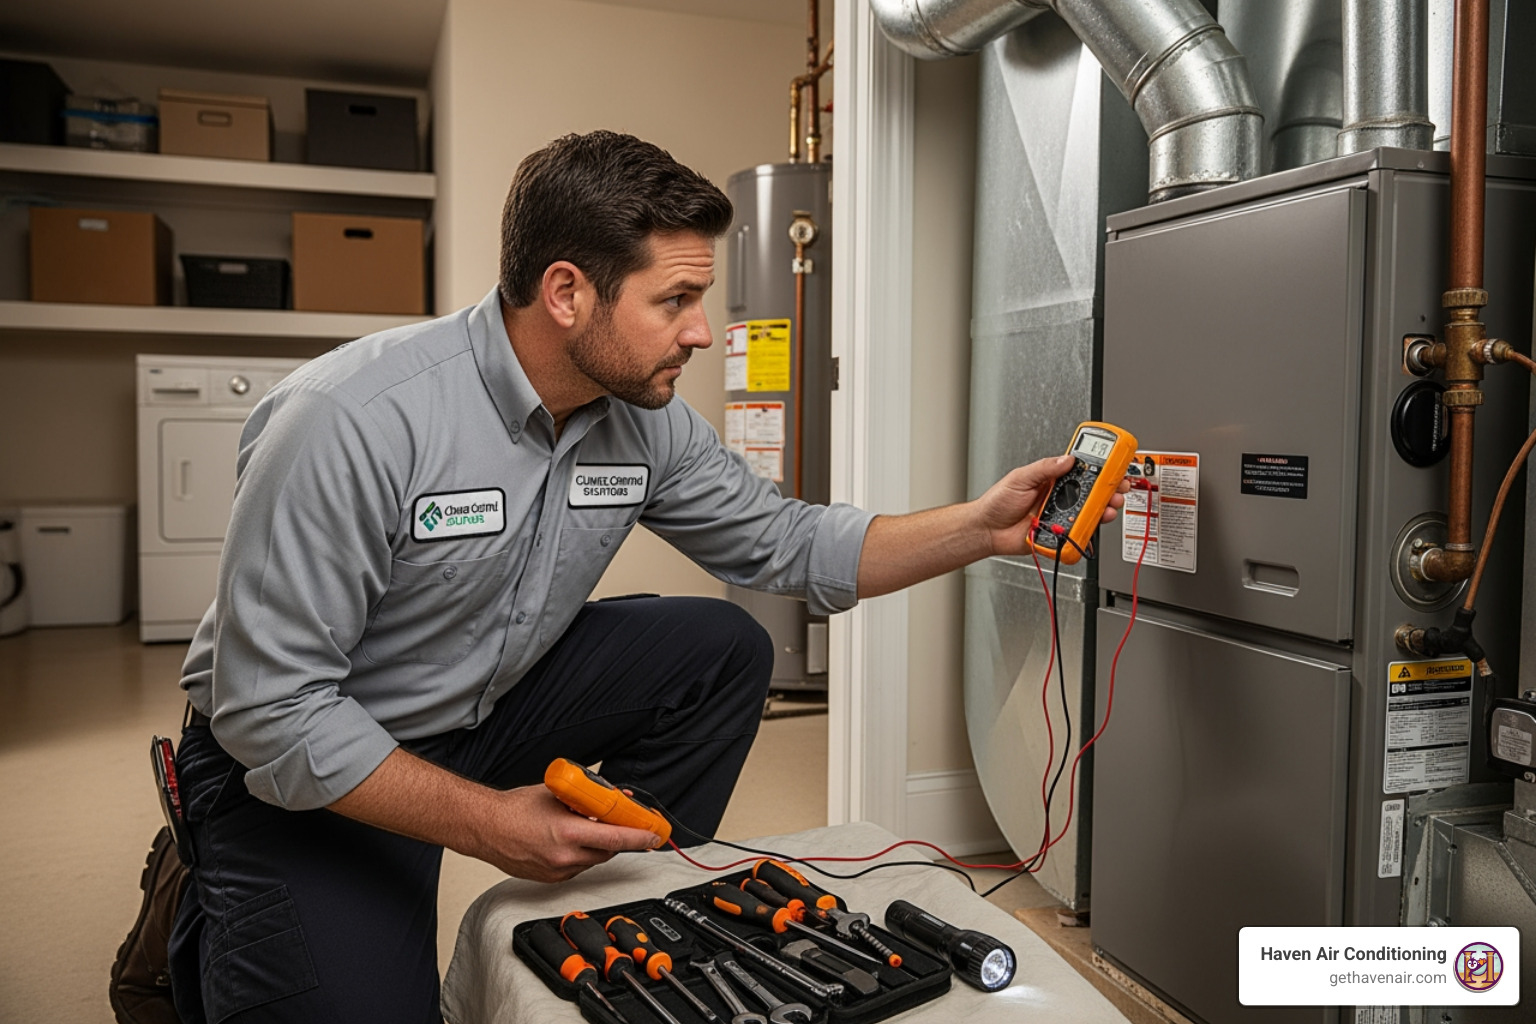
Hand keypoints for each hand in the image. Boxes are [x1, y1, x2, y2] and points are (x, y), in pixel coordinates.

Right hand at [477, 785, 662, 882]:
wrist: (485, 827)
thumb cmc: (514, 809)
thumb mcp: (557, 795)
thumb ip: (586, 800)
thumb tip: (611, 798)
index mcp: (567, 833)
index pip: (615, 839)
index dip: (639, 837)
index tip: (653, 834)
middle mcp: (564, 857)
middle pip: (608, 852)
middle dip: (620, 839)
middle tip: (627, 825)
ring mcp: (557, 871)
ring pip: (593, 861)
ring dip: (599, 847)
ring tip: (591, 828)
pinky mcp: (550, 879)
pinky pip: (577, 868)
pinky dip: (582, 855)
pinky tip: (572, 841)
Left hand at [977, 455, 1129, 557]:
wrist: (987, 529)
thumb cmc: (998, 502)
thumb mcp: (1020, 478)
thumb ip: (1044, 468)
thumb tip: (1067, 459)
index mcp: (1053, 481)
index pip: (1081, 472)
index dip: (1100, 470)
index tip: (1115, 466)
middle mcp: (1060, 498)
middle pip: (1092, 494)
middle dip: (1110, 491)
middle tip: (1119, 488)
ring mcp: (1061, 516)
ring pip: (1089, 514)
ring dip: (1104, 510)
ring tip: (1110, 507)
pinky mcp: (1059, 534)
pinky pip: (1078, 534)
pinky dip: (1087, 532)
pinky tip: (1092, 525)